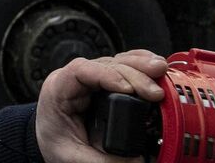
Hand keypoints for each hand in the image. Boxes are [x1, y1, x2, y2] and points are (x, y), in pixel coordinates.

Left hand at [36, 49, 168, 162]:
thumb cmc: (58, 144)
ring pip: (117, 62)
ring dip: (141, 66)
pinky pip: (124, 67)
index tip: (128, 89)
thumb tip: (138, 159)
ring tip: (160, 72)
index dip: (106, 74)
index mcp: (59, 91)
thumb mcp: (75, 157)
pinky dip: (140, 65)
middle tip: (155, 92)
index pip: (80, 71)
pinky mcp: (106, 83)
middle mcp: (75, 80)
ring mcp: (92, 79)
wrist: (54, 145)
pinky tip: (155, 66)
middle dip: (133, 74)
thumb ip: (105, 159)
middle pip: (105, 64)